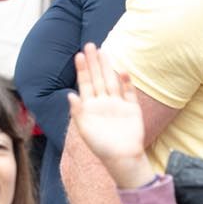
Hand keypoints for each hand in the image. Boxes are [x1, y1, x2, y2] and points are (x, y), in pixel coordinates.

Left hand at [68, 44, 155, 187]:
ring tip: (104, 52)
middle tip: (90, 45)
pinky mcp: (133, 110)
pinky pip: (129, 94)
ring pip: (112, 82)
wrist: (122, 158)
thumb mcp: (84, 129)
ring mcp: (118, 105)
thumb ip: (78, 111)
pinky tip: (123, 71)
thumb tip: (70, 94)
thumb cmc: (100, 146)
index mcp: (90, 106)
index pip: (85, 83)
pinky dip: (127, 83)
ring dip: (108, 68)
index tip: (79, 55)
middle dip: (94, 62)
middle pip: (98, 78)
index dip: (82, 69)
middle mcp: (104, 102)